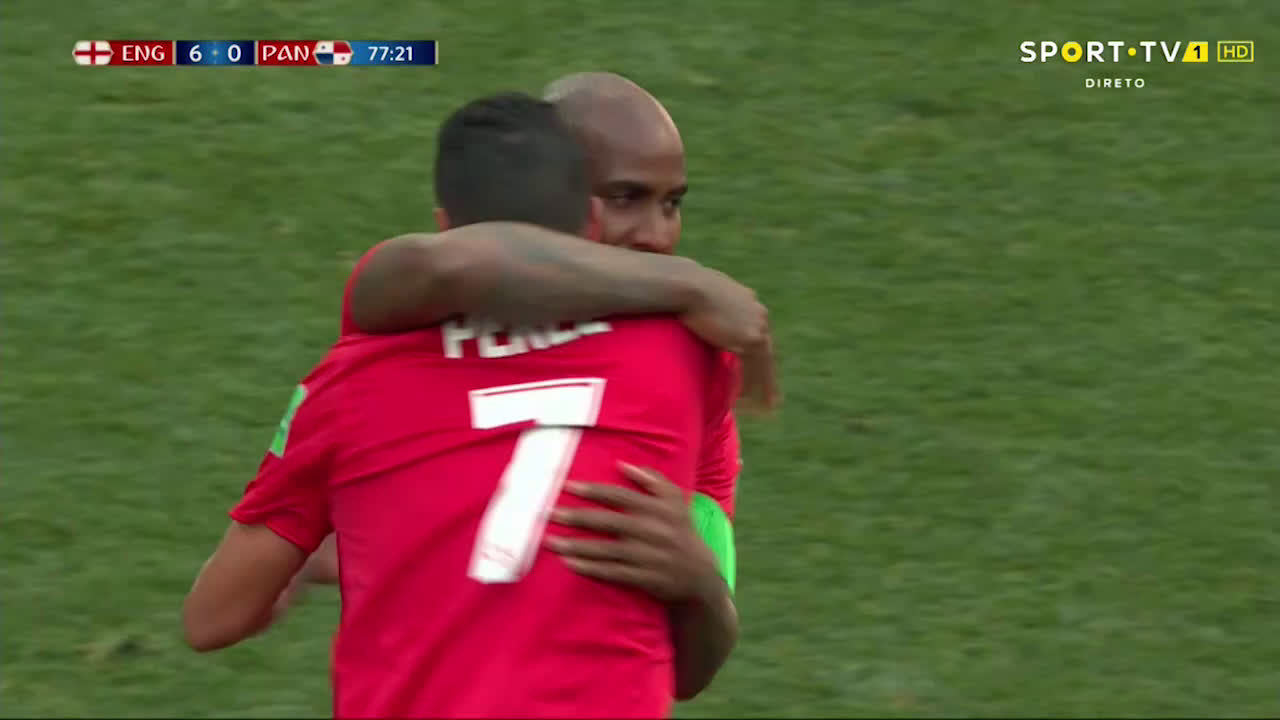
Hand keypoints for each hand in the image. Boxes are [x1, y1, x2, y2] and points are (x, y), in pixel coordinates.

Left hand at [546, 463, 721, 603]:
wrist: (701, 577)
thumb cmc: (682, 533)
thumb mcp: (676, 501)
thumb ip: (653, 480)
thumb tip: (623, 464)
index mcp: (658, 509)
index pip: (619, 496)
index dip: (593, 490)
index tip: (568, 486)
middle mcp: (653, 531)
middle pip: (608, 521)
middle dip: (577, 517)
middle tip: (550, 513)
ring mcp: (648, 557)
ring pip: (606, 549)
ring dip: (577, 546)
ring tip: (551, 541)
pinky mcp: (645, 579)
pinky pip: (613, 573)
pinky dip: (590, 568)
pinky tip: (570, 563)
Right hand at [679, 269, 779, 413]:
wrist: (687, 285)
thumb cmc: (686, 286)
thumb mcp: (705, 296)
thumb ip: (713, 307)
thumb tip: (701, 311)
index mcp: (750, 303)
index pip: (758, 336)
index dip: (757, 357)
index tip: (756, 372)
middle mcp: (759, 314)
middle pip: (767, 352)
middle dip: (769, 377)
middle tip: (772, 399)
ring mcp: (757, 327)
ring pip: (764, 364)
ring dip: (763, 388)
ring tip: (763, 408)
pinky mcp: (751, 339)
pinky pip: (753, 369)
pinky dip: (749, 387)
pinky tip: (743, 401)